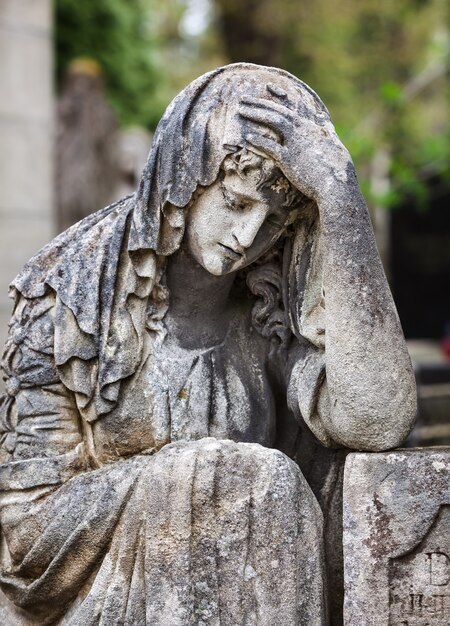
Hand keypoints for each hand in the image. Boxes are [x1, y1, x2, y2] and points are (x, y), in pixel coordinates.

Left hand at [238, 85, 352, 202]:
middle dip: (260, 102)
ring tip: (240, 110)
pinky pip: (270, 147)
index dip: (279, 96)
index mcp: (312, 127)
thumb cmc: (337, 169)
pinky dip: (259, 141)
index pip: (294, 106)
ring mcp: (296, 143)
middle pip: (279, 111)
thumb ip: (327, 130)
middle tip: (243, 98)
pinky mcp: (289, 159)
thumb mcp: (334, 144)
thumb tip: (325, 119)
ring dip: (256, 114)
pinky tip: (247, 137)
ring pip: (274, 121)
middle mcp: (303, 130)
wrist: (336, 185)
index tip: (267, 86)